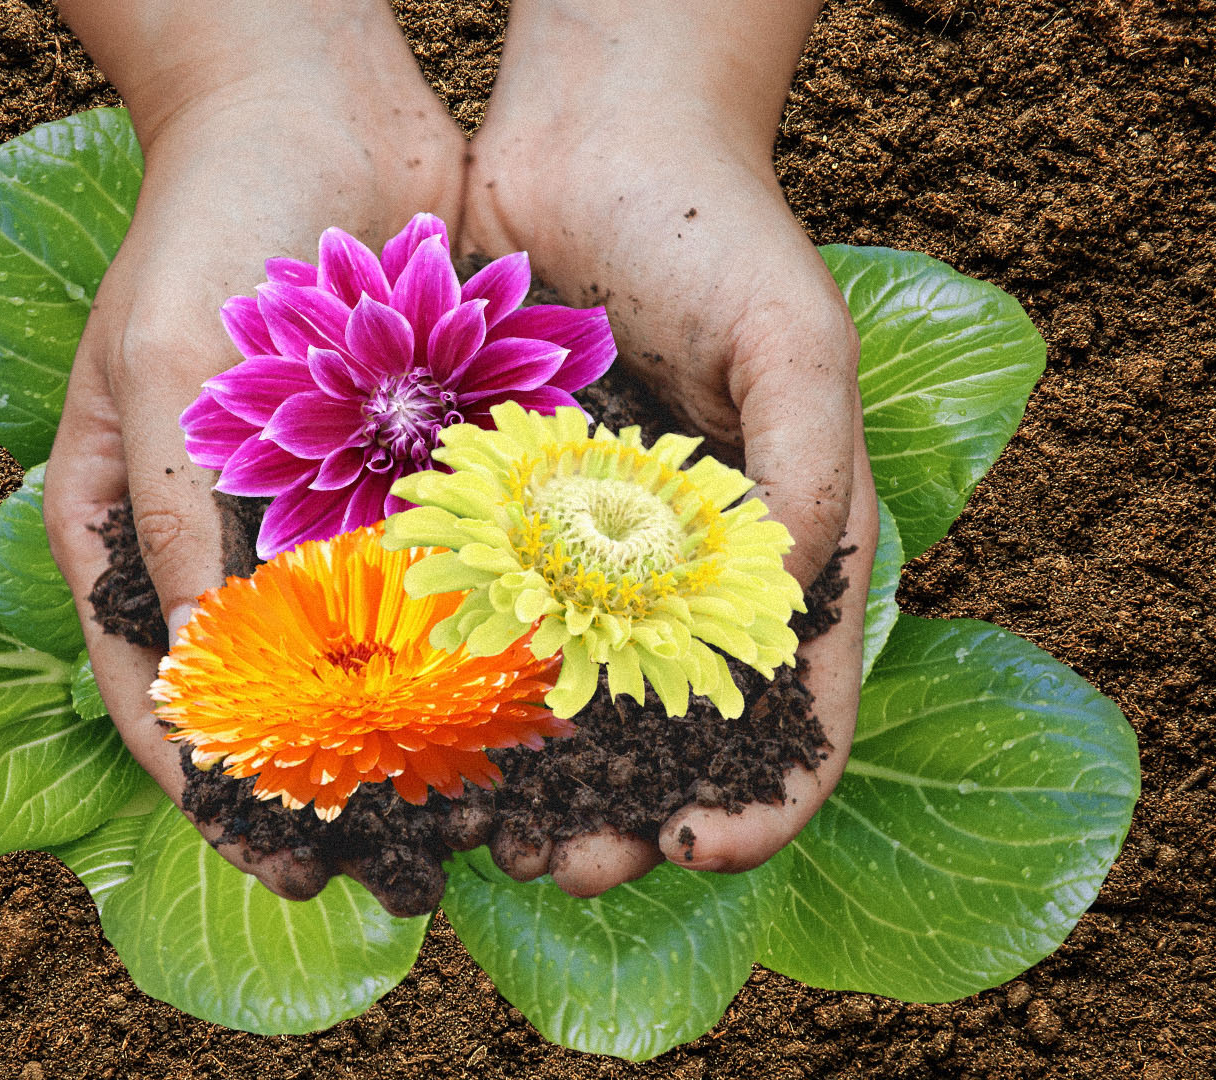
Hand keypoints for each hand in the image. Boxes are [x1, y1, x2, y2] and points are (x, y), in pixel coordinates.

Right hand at [43, 0, 464, 909]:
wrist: (317, 110)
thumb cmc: (206, 233)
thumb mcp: (163, 381)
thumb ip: (176, 535)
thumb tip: (200, 699)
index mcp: (132, 536)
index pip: (166, 701)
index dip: (223, 799)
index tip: (288, 871)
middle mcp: (231, 541)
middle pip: (277, 700)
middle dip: (338, 789)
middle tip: (405, 869)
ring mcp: (323, 511)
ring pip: (371, 656)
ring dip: (419, 734)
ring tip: (483, 810)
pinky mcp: (409, 475)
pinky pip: (444, 578)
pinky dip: (482, 637)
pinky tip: (537, 693)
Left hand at [462, 0, 871, 895]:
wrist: (587, 139)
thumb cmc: (714, 228)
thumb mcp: (792, 338)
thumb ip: (804, 467)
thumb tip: (794, 596)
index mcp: (773, 555)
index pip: (792, 711)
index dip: (762, 799)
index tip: (705, 845)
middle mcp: (675, 575)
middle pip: (662, 738)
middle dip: (623, 818)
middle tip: (569, 865)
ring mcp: (579, 554)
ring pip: (557, 705)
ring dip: (527, 784)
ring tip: (482, 832)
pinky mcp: (492, 517)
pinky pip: (471, 621)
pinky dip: (449, 688)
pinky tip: (410, 734)